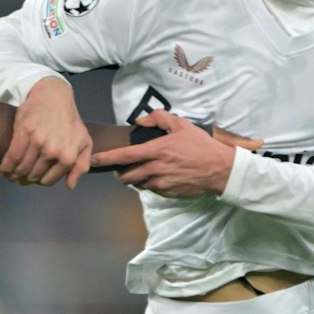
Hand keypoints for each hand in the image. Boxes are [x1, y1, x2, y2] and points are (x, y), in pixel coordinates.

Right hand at [0, 76, 91, 187]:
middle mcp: (53, 151)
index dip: (39, 181)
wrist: (54, 97)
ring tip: (11, 174)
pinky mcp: (24, 132)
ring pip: (21, 168)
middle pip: (33, 176)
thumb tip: (69, 186)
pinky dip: (5, 167)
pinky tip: (4, 170)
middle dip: (26, 178)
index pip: (48, 180)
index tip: (34, 178)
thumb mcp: (84, 143)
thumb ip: (81, 166)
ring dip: (14, 175)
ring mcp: (38, 142)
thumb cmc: (70, 122)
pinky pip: (12, 157)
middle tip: (21, 175)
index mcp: (68, 157)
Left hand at [90, 110, 262, 197]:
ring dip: (136, 178)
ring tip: (143, 170)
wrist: (220, 169)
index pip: (123, 157)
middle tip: (123, 166)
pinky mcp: (168, 194)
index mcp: (156, 151)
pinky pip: (151, 190)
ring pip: (137, 184)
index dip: (106, 159)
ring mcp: (161, 184)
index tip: (93, 160)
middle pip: (125, 176)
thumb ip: (157, 119)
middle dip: (120, 172)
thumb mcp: (181, 125)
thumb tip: (139, 122)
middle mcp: (155, 170)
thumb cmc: (200, 145)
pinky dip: (150, 183)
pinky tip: (160, 176)